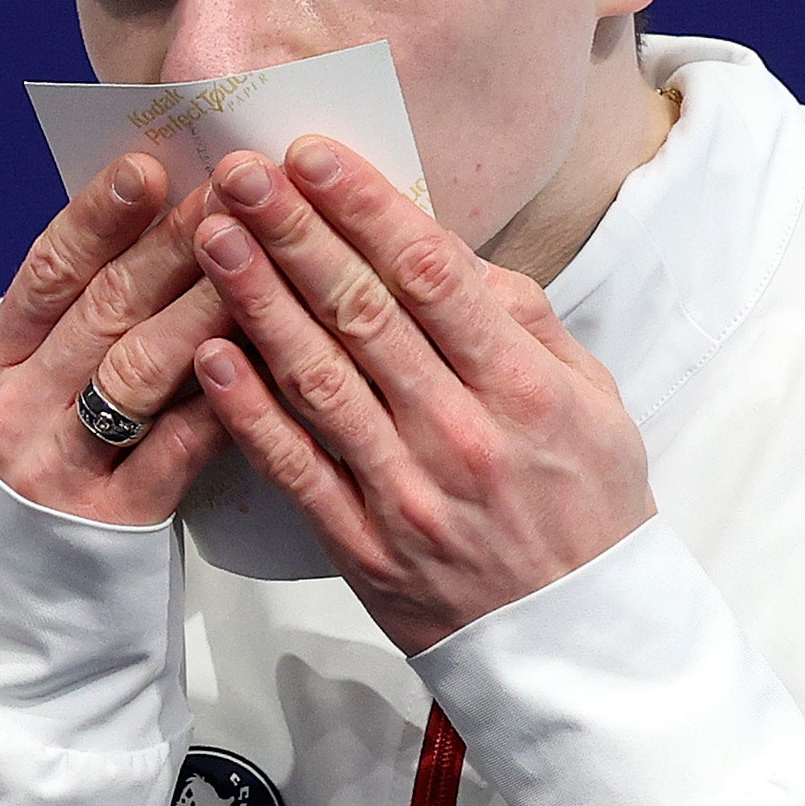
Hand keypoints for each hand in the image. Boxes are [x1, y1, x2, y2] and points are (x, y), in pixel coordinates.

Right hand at [0, 155, 245, 526]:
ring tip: (262, 255)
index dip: (98, 214)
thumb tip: (166, 219)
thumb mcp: (42, 398)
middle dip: (173, 242)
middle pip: (101, 309)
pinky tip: (270, 357)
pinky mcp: (111, 523)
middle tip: (234, 189)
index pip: (45, 272)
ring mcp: (55, 471)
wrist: (34, 617)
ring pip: (140, 369)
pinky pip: (178, 447)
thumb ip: (85, 325)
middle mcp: (10, 414)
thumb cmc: (60, 478)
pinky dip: (226, 397)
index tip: (151, 162)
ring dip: (206, 303)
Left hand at [184, 135, 653, 653]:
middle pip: (364, 315)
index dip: (367, 209)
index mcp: (524, 391)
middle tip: (238, 172)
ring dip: (258, 302)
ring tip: (211, 237)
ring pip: (318, 381)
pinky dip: (249, 410)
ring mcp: (407, 495)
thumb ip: (527, 323)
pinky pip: (296, 469)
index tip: (313, 154)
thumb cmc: (589, 510)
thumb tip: (451, 253)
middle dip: (295, 234)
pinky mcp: (364, 549)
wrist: (578, 650)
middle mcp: (462, 436)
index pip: (434, 278)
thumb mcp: (594, 404)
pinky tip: (210, 353)